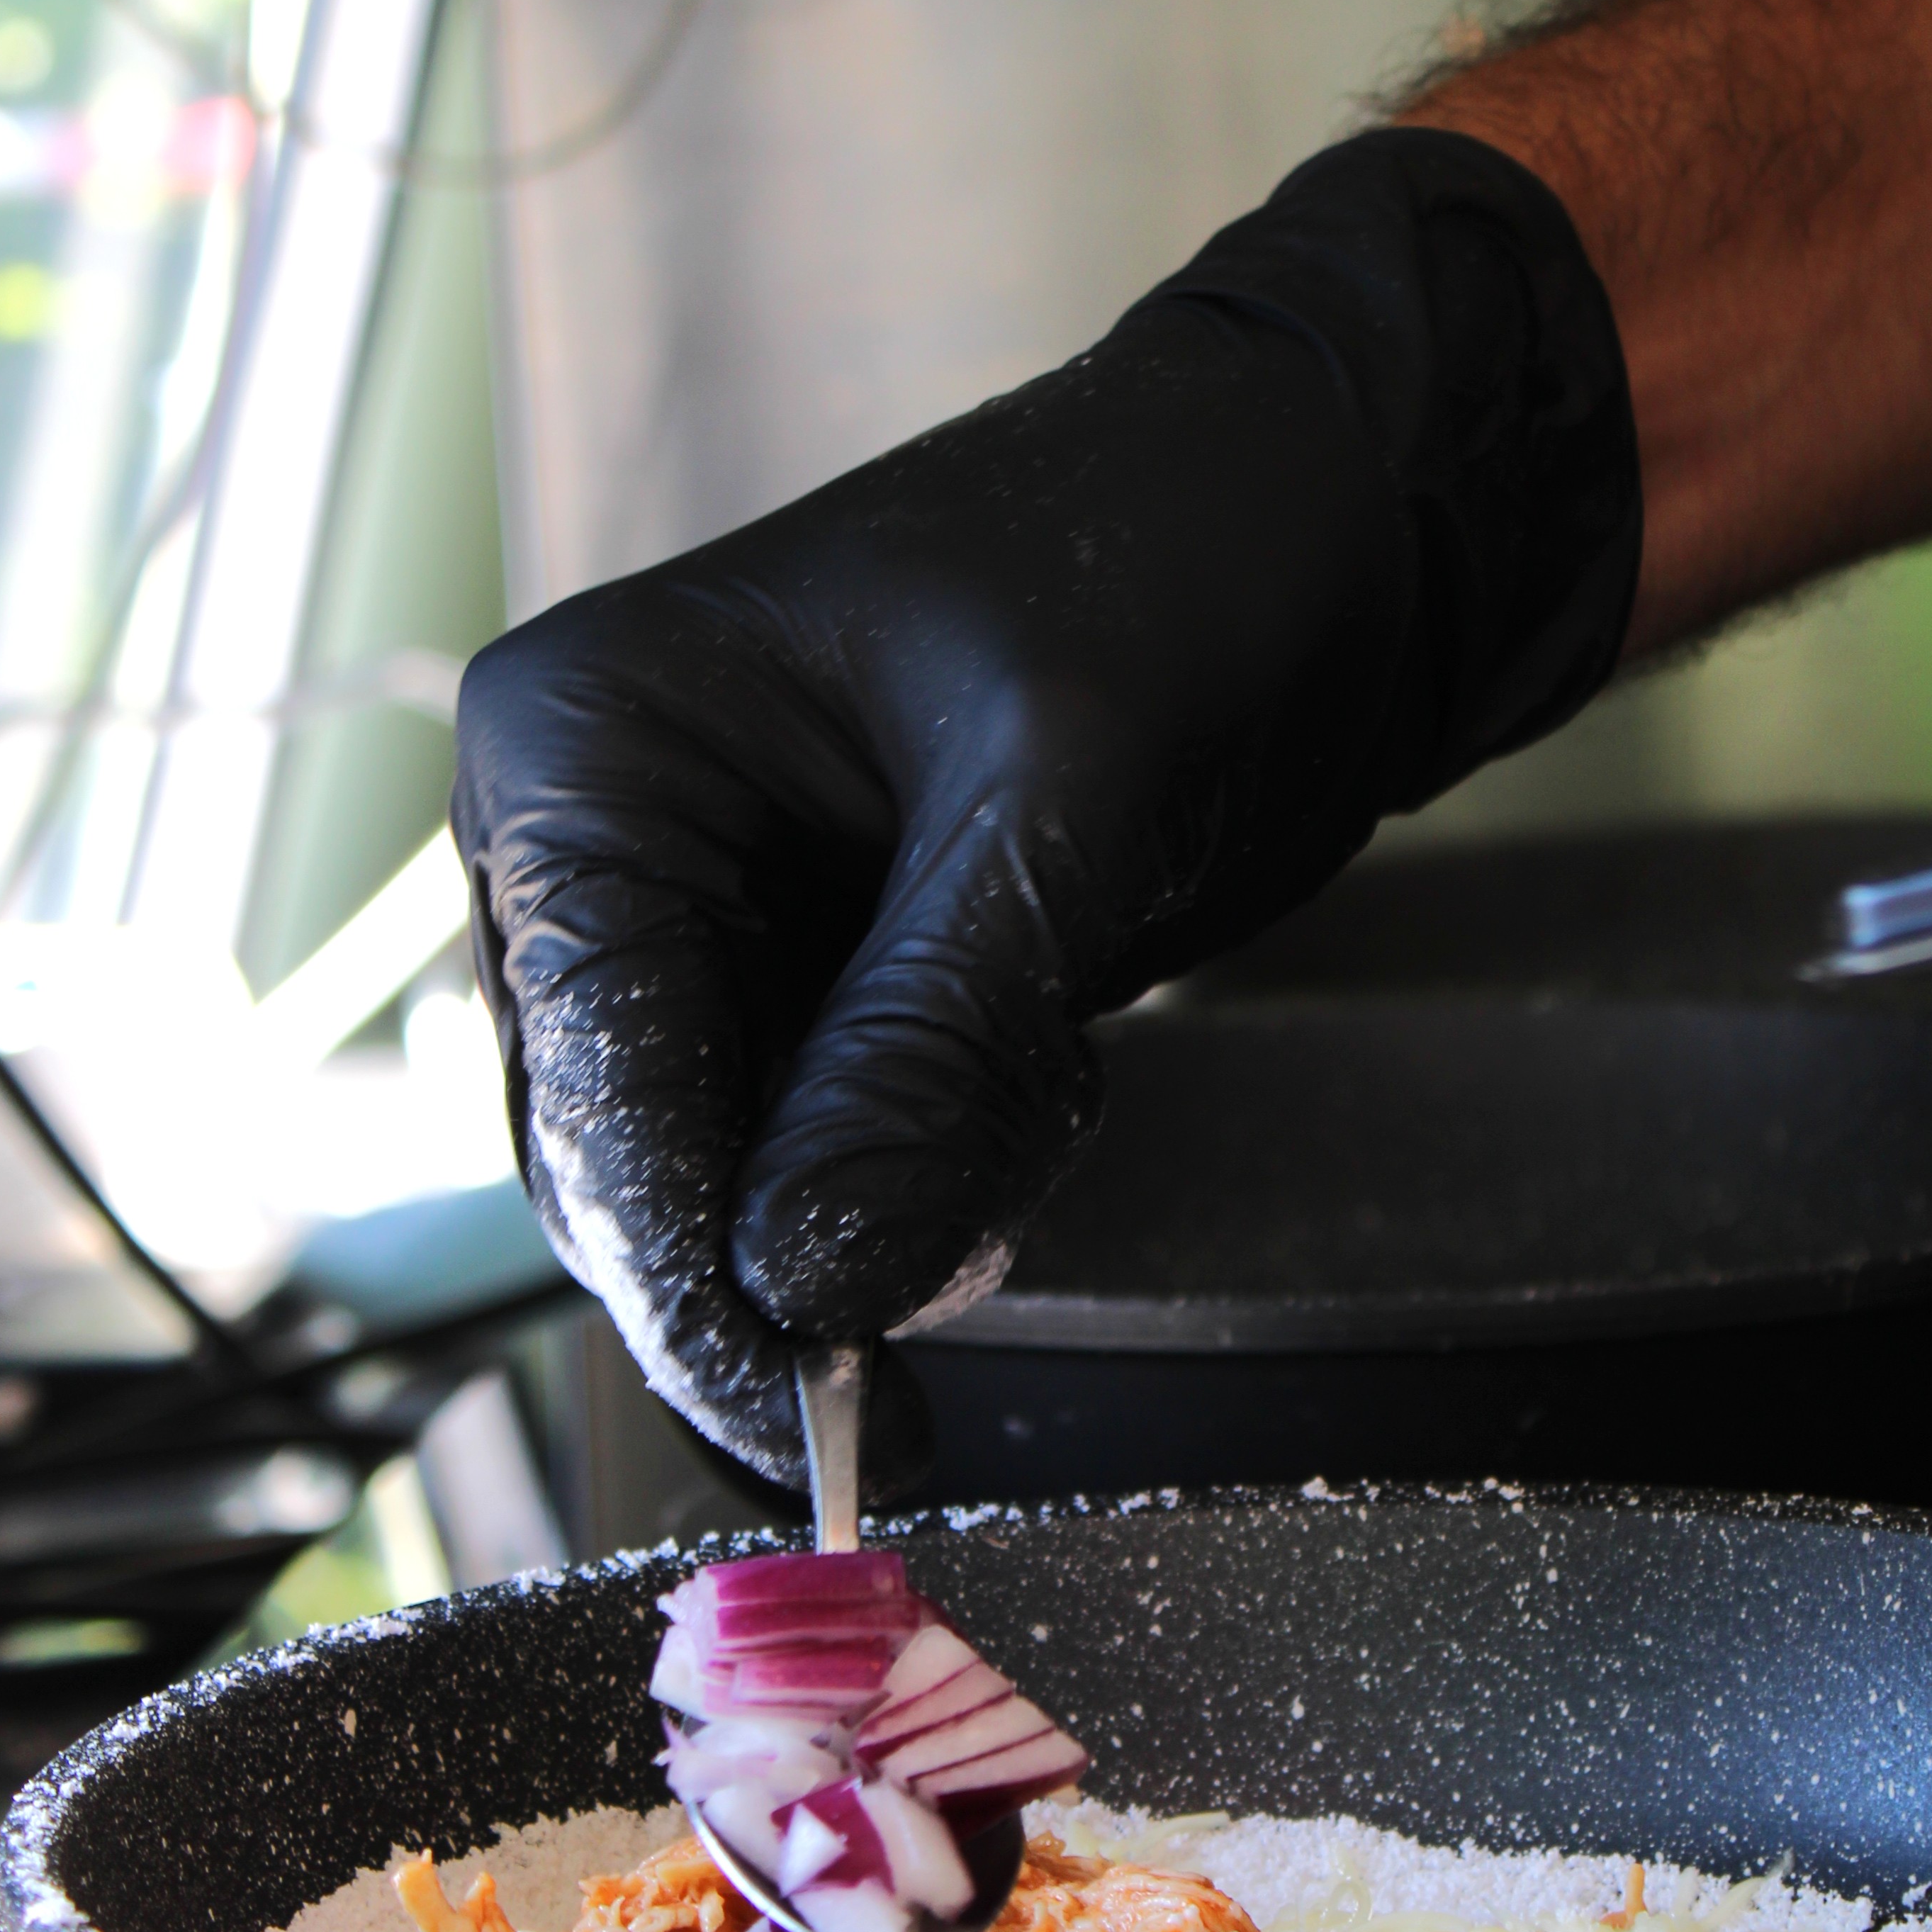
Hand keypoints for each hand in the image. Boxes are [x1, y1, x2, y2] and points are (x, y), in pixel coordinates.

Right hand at [452, 129, 1637, 1479]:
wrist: (1339, 510)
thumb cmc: (1189, 558)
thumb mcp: (1059, 807)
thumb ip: (926, 1053)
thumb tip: (808, 1283)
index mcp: (592, 753)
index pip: (598, 1091)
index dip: (690, 1284)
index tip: (801, 1422)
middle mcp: (609, 840)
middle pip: (630, 1162)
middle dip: (786, 1265)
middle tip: (920, 1376)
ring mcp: (708, 914)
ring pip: (731, 1182)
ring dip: (883, 1213)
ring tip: (1045, 1085)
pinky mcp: (821, 974)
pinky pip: (831, 1148)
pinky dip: (939, 1167)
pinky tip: (1050, 1065)